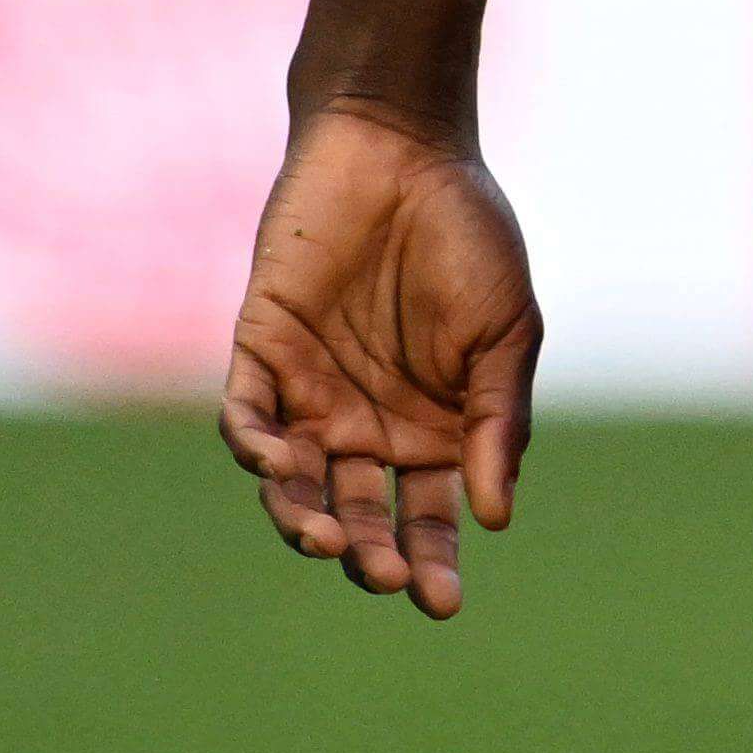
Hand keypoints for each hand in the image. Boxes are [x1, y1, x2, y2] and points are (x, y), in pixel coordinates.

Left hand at [218, 101, 540, 620]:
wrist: (404, 149)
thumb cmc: (469, 235)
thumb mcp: (506, 332)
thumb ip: (496, 420)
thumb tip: (494, 515)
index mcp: (433, 429)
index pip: (428, 516)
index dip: (432, 562)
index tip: (440, 603)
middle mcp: (367, 424)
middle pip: (358, 513)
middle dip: (369, 553)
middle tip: (383, 574)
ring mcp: (310, 393)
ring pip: (294, 484)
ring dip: (303, 518)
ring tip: (324, 538)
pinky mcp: (261, 353)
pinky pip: (246, 419)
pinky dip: (255, 449)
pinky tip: (279, 462)